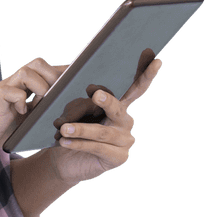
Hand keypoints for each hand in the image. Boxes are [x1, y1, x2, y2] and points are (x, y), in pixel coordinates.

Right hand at [0, 58, 67, 171]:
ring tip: (41, 104)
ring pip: (24, 71)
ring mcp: (3, 91)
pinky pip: (9, 91)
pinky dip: (20, 101)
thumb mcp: (26, 120)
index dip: (62, 71)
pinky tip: (22, 113)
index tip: (78, 79)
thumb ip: (40, 110)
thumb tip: (65, 107)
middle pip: (37, 63)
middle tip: (57, 95)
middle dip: (53, 76)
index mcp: (23, 87)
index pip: (45, 69)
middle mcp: (13, 84)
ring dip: (39, 86)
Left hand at [50, 57, 162, 183]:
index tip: (154, 57)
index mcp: (118, 105)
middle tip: (94, 93)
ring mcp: (125, 140)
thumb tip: (90, 89)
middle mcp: (125, 121)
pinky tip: (63, 141)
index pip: (135, 87)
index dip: (146, 73)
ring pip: (103, 132)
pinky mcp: (118, 158)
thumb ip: (81, 99)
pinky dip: (79, 144)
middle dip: (107, 101)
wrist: (62, 159)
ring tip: (62, 128)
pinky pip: (98, 148)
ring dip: (81, 129)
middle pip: (118, 108)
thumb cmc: (68, 129)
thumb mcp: (70, 110)